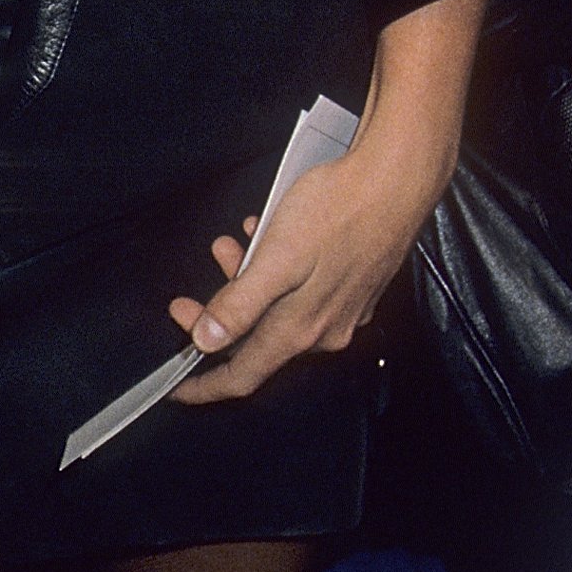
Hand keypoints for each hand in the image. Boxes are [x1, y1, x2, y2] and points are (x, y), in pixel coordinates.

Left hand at [164, 145, 435, 402]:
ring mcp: (343, 309)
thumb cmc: (335, 212)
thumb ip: (240, 304)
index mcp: (300, 328)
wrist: (394, 183)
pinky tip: (267, 235)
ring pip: (278, 309)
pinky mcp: (354, 286)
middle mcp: (324, 329)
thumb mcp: (276, 257)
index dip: (206, 386)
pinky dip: (276, 271)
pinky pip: (302, 291)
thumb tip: (205, 341)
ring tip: (229, 245)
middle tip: (186, 298)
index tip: (178, 389)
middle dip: (218, 318)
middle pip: (257, 340)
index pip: (243, 375)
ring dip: (245, 283)